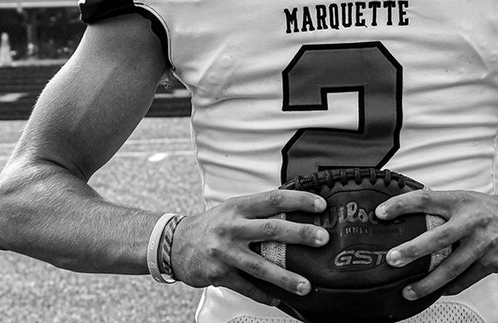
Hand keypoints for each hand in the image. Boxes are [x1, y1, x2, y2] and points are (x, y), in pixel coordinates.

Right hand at [170, 189, 329, 305]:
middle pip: (271, 229)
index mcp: (239, 207)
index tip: (320, 205)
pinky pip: (246, 286)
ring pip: (260, 265)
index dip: (298, 200)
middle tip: (322, 239)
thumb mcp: (233, 209)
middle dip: (300, 234)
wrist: (175, 243)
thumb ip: (259, 210)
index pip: (273, 199)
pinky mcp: (218, 274)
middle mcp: (233, 227)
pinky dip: (263, 294)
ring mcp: (225, 251)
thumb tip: (296, 210)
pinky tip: (278, 298)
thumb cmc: (213, 225)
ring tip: (306, 285)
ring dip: (285, 277)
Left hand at [375, 190, 497, 300]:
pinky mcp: (491, 262)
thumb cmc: (489, 210)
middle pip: (438, 237)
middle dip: (413, 250)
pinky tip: (436, 292)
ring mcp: (483, 243)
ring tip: (408, 291)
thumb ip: (440, 206)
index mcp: (460, 201)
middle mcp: (471, 221)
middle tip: (392, 259)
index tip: (381, 213)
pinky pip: (465, 279)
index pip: (425, 199)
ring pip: (452, 267)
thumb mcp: (464, 199)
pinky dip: (449, 288)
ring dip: (428, 282)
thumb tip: (405, 211)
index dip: (401, 205)